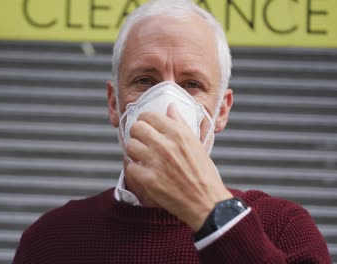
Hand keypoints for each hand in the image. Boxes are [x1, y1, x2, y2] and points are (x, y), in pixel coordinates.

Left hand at [125, 104, 231, 230]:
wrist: (206, 202)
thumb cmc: (204, 174)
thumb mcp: (196, 144)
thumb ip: (180, 124)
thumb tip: (170, 107)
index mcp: (178, 133)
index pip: (149, 116)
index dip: (145, 121)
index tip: (146, 127)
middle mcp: (165, 144)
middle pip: (136, 128)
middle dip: (136, 134)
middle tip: (142, 142)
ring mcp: (155, 162)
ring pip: (130, 147)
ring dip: (135, 152)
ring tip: (143, 158)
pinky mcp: (148, 180)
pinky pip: (130, 167)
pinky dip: (136, 171)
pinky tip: (145, 173)